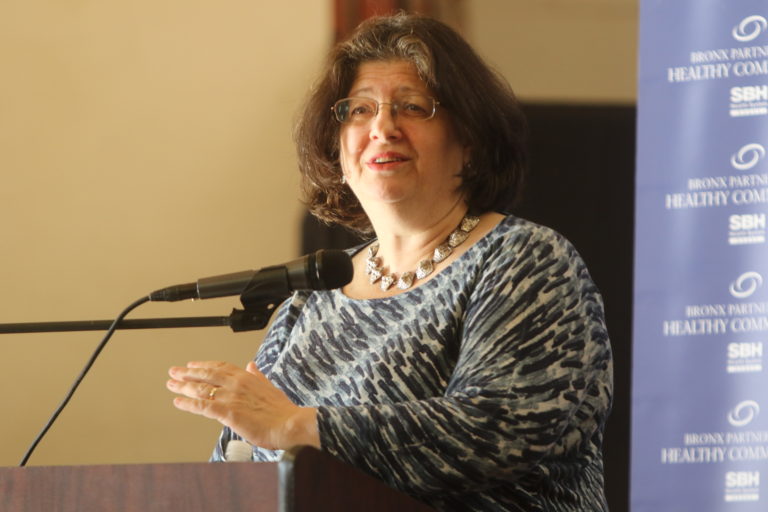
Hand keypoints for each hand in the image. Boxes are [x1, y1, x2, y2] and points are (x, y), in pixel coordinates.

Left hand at [166, 361, 318, 450]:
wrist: (289, 423)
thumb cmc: (282, 411)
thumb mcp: (270, 387)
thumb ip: (257, 376)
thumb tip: (252, 365)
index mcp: (247, 377)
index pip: (220, 367)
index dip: (204, 365)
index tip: (193, 365)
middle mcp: (236, 384)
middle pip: (206, 375)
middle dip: (187, 373)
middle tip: (174, 371)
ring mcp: (231, 397)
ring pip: (201, 389)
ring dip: (183, 386)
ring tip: (171, 384)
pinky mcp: (227, 412)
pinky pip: (202, 406)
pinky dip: (188, 403)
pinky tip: (178, 402)